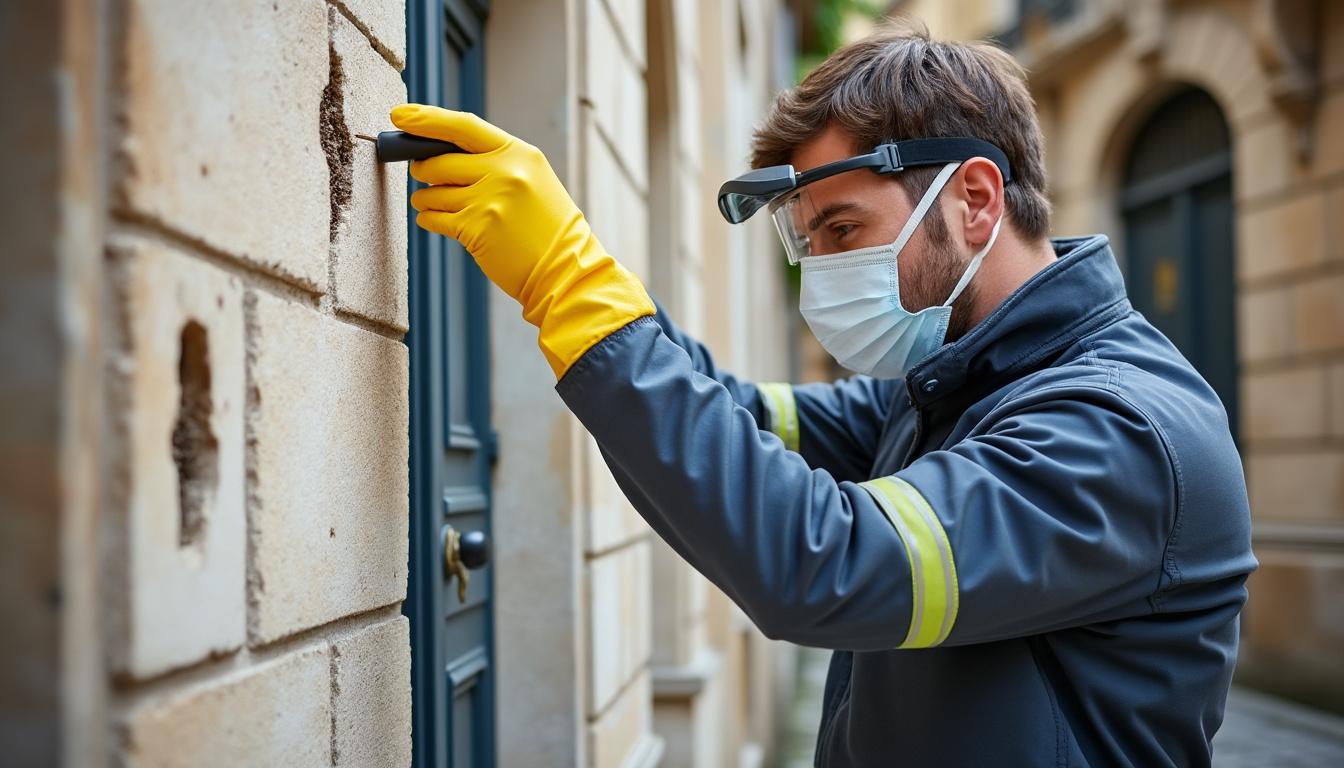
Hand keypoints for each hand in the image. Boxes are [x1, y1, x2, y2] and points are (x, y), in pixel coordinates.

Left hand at [391, 103, 652, 376]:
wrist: (565, 269)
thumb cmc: (545, 228)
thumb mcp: (531, 181)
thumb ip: (491, 163)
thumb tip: (433, 154)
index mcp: (518, 154)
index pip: (463, 126)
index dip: (427, 119)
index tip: (400, 115)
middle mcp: (503, 172)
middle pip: (438, 161)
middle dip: (422, 169)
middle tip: (424, 175)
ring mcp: (489, 201)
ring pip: (431, 192)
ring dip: (426, 199)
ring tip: (439, 206)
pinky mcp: (476, 229)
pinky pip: (433, 218)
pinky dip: (429, 219)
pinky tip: (440, 222)